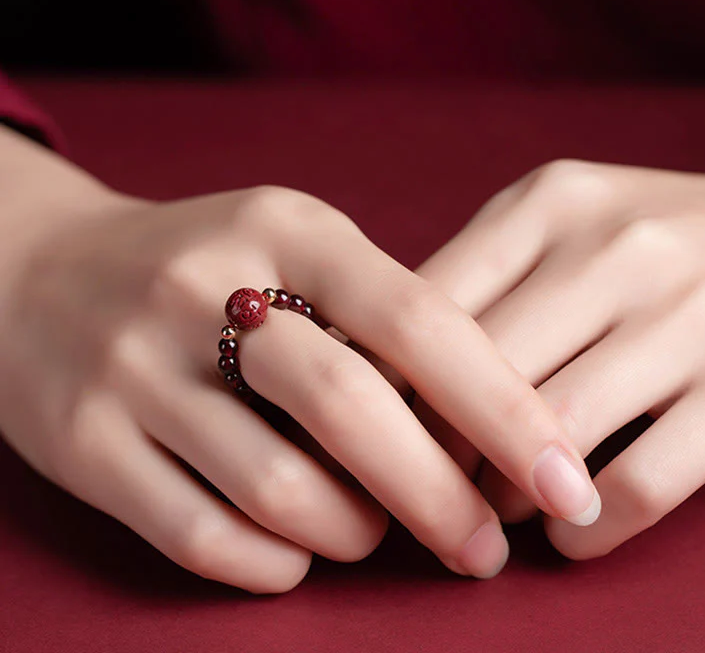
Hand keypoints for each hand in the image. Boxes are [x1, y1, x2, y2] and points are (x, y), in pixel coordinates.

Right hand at [0, 126, 598, 591]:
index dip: (504, 406)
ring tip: (381, 535)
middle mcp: (206, 287)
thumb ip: (381, 310)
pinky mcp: (84, 440)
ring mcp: (136, 366)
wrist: (45, 270)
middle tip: (487, 547)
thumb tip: (484, 415)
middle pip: (351, 409)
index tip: (567, 478)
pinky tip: (301, 552)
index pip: (418, 318)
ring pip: (280, 488)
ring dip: (355, 532)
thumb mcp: (292, 242)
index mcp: (287, 228)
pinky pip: (202, 535)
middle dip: (439, 495)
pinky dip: (274, 561)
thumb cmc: (207, 262)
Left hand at [412, 151, 704, 558]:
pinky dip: (587, 529)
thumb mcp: (567, 216)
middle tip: (421, 487)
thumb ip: (483, 271)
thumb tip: (384, 362)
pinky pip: (641, 485)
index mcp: (553, 202)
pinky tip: (568, 530)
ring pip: (551, 438)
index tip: (371, 431)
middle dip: (435, 451)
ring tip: (492, 509)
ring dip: (503, 495)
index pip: (430, 309)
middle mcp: (619, 250)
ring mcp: (692, 317)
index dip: (387, 385)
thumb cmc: (659, 234)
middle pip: (481, 378)